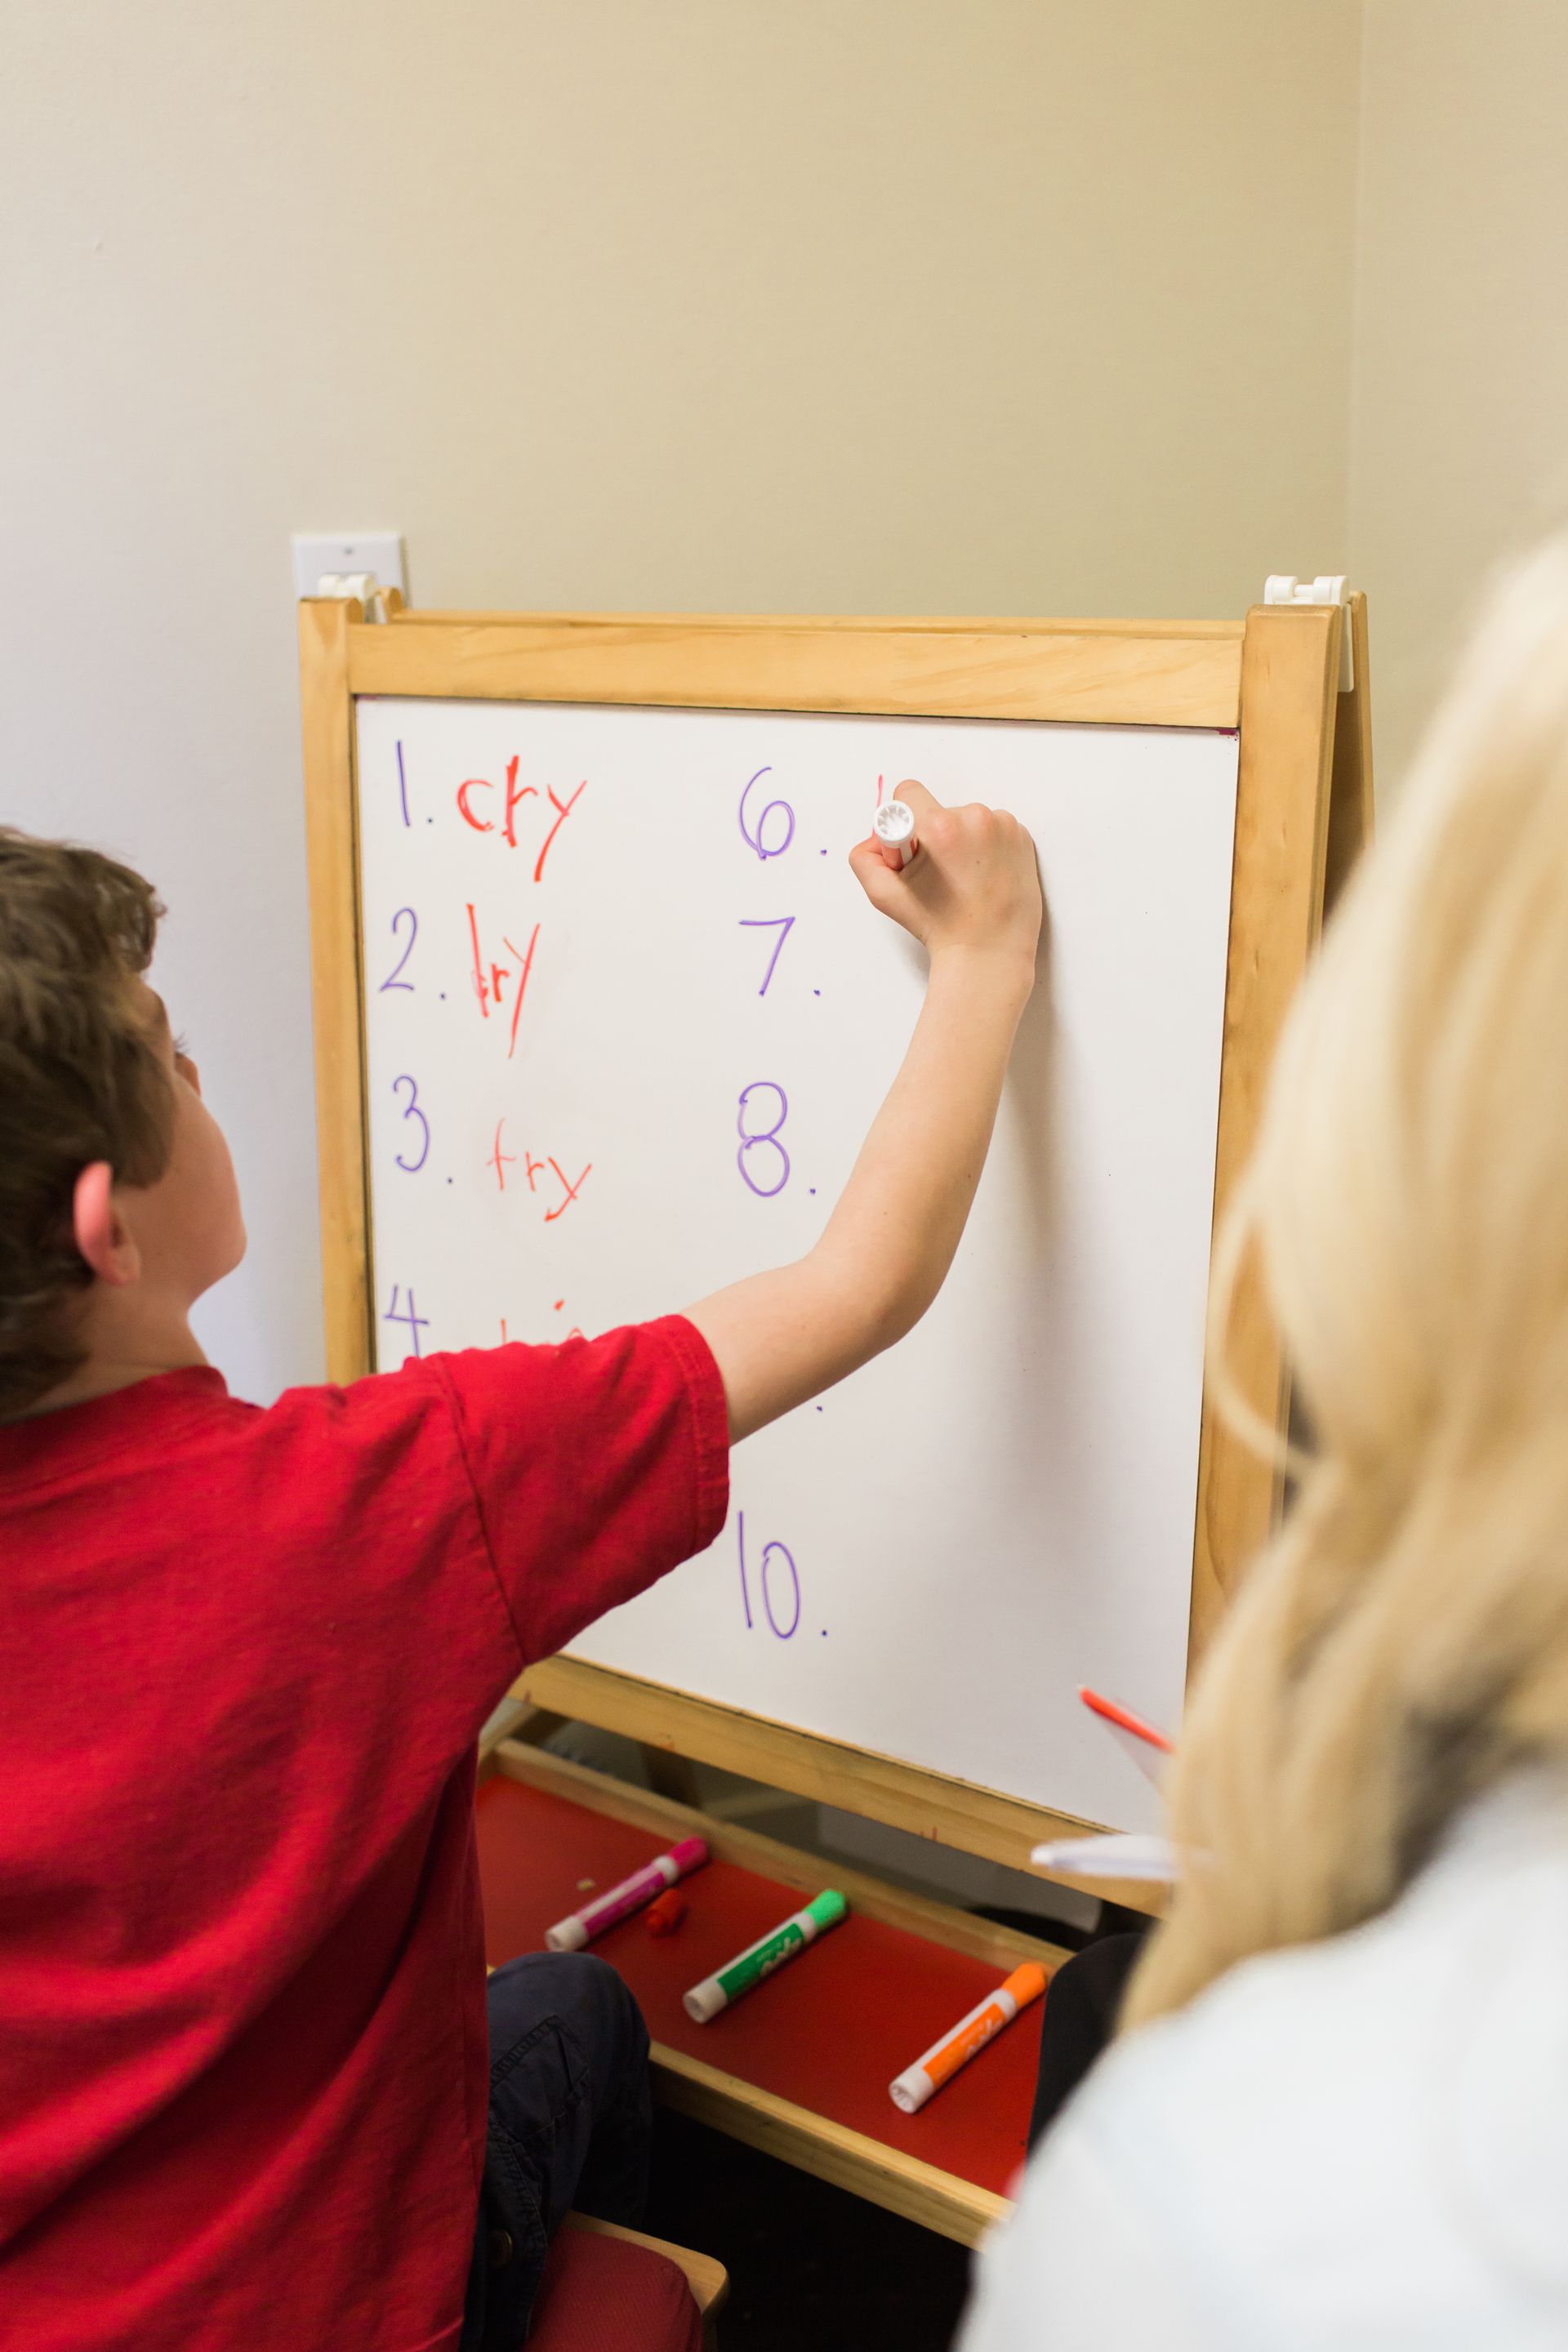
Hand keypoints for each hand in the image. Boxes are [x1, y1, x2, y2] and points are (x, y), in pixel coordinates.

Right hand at [849, 780, 1042, 975]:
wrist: (989, 953)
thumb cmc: (940, 927)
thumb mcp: (884, 895)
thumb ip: (864, 857)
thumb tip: (876, 835)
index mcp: (941, 826)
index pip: (907, 793)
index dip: (902, 824)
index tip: (913, 851)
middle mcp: (976, 817)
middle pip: (938, 809)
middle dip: (933, 836)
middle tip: (941, 876)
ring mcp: (1003, 826)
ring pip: (967, 819)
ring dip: (961, 841)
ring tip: (966, 879)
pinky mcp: (1022, 835)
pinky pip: (993, 829)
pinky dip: (986, 847)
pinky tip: (985, 875)